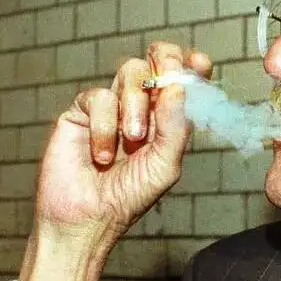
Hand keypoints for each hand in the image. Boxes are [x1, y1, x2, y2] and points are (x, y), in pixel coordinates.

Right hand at [34, 41, 213, 239]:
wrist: (85, 218)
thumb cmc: (127, 198)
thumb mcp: (164, 167)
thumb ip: (175, 128)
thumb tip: (177, 88)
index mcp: (166, 120)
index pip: (183, 81)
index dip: (192, 66)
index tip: (199, 62)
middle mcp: (141, 108)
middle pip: (156, 62)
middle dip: (166, 63)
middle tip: (167, 77)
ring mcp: (112, 107)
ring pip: (131, 72)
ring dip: (135, 104)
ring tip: (132, 139)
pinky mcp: (82, 111)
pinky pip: (99, 96)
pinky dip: (104, 124)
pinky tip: (101, 153)